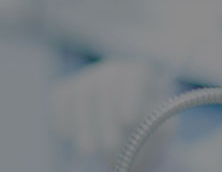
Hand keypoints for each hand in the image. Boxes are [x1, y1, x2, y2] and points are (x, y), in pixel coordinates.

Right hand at [50, 59, 174, 169]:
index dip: (129, 97)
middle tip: (108, 147)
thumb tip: (140, 119)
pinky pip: (60, 97)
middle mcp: (113, 70)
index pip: (133, 77)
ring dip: (82, 124)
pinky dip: (62, 116)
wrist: (128, 133)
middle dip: (105, 119)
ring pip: (80, 93)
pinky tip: (69, 136)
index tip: (128, 121)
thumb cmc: (149, 129)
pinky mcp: (67, 89)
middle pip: (104, 86)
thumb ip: (155, 121)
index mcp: (141, 74)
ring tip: (89, 151)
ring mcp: (88, 77)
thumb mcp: (162, 126)